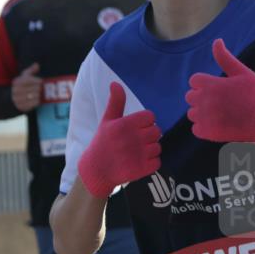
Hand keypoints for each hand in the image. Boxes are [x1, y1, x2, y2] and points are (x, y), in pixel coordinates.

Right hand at [11, 63, 42, 112]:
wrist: (11, 99)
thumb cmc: (21, 86)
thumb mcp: (24, 77)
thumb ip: (31, 70)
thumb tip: (37, 65)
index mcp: (18, 82)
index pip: (31, 80)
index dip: (38, 81)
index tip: (41, 82)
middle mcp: (17, 90)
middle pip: (36, 88)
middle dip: (40, 88)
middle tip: (41, 88)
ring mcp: (18, 99)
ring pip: (36, 95)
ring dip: (39, 95)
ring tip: (39, 93)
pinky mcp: (22, 106)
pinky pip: (35, 103)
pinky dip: (38, 101)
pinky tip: (37, 99)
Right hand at [78, 82, 161, 198]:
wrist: (96, 170)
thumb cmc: (103, 142)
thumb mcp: (107, 120)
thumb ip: (115, 102)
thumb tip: (115, 83)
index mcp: (124, 125)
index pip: (150, 117)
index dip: (144, 122)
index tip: (135, 128)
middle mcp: (131, 139)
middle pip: (156, 131)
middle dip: (149, 135)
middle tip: (136, 140)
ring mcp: (137, 155)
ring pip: (158, 146)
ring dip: (150, 149)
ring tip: (136, 152)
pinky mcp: (141, 170)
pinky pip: (157, 161)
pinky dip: (151, 162)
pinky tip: (139, 161)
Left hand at [185, 39, 254, 151]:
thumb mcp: (242, 72)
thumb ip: (225, 58)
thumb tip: (216, 41)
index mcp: (212, 84)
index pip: (194, 81)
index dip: (204, 84)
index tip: (217, 89)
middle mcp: (205, 100)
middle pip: (190, 97)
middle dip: (201, 97)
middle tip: (219, 102)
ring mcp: (206, 117)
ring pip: (192, 113)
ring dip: (202, 113)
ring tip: (219, 114)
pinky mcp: (209, 133)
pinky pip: (196, 129)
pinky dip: (204, 128)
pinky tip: (217, 125)